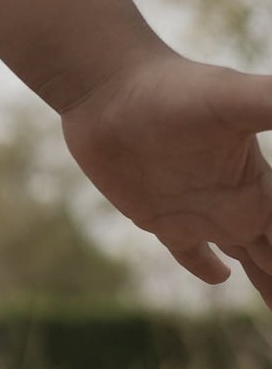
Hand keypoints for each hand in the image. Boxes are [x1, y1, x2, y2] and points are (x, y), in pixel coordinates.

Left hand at [61, 47, 271, 302]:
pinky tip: (220, 278)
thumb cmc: (175, 90)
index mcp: (261, 186)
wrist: (111, 87)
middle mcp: (239, 202)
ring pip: (247, 258)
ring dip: (265, 280)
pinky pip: (192, 252)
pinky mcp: (162, 217)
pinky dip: (207, 268)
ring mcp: (202, 210)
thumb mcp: (238, 101)